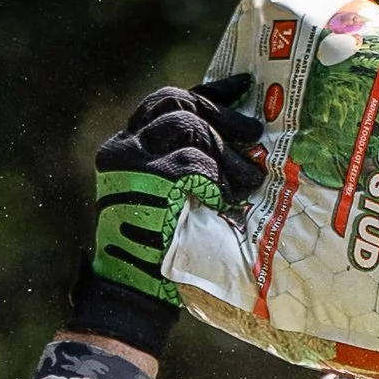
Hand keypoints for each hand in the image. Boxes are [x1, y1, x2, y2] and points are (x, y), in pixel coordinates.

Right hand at [69, 75, 267, 357]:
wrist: (132, 292)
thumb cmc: (157, 253)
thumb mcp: (163, 198)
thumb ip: (182, 165)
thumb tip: (235, 139)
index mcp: (124, 148)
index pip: (165, 102)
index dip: (207, 92)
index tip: (240, 85)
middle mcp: (124, 149)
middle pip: (178, 105)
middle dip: (222, 114)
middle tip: (254, 130)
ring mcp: (135, 163)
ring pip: (192, 130)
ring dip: (227, 154)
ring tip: (249, 178)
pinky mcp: (151, 181)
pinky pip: (197, 163)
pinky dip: (218, 179)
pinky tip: (228, 199)